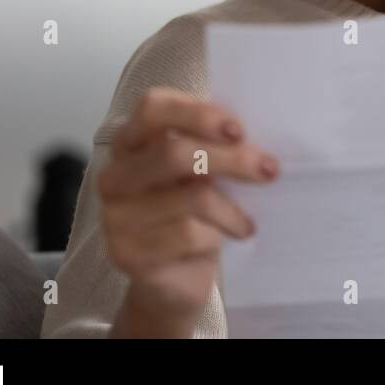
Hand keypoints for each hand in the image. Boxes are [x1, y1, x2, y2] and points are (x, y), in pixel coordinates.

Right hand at [97, 86, 278, 337]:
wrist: (174, 277)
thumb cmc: (193, 212)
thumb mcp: (201, 172)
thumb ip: (211, 146)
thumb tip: (249, 135)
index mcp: (132, 142)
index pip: (153, 108)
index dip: (197, 114)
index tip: (239, 130)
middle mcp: (115, 176)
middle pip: (173, 153)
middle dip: (230, 159)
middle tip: (269, 170)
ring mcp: (115, 216)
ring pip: (190, 198)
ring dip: (231, 209)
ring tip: (248, 221)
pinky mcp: (126, 252)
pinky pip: (187, 235)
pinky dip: (219, 235)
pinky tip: (230, 238)